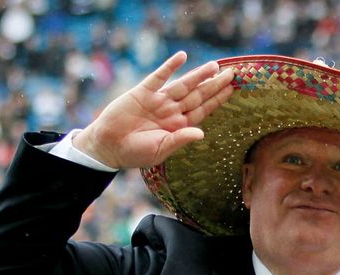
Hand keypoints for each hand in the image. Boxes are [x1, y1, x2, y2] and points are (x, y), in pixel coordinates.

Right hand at [73, 51, 234, 168]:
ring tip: (214, 65)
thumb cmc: (135, 153)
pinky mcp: (142, 92)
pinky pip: (159, 77)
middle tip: (232, 73)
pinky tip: (182, 57)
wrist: (108, 146)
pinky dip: (170, 66)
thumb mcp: (161, 150)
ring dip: (198, 75)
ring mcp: (158, 100)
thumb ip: (180, 140)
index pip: (202, 110)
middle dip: (214, 85)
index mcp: (178, 126)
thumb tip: (201, 133)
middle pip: (197, 95)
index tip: (232, 90)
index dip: (217, 100)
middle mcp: (171, 111)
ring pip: (183, 84)